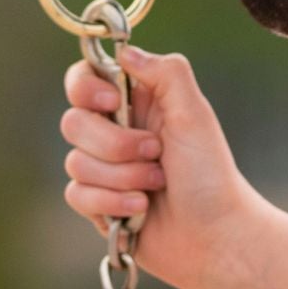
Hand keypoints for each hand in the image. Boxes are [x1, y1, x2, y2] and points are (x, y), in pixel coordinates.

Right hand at [61, 44, 259, 288]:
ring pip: (75, 162)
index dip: (87, 88)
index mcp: (136, 102)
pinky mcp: (97, 203)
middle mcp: (115, 131)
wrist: (214, 236)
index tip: (112, 103)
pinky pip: (76, 194)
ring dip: (121, 177)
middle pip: (73, 121)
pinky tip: (141, 210)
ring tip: (156, 184)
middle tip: (156, 153)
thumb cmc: (210, 174)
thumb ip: (166, 73)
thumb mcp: (194, 114)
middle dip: (114, 143)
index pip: (85, 78)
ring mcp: (104, 168)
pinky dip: (111, 202)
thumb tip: (124, 52)